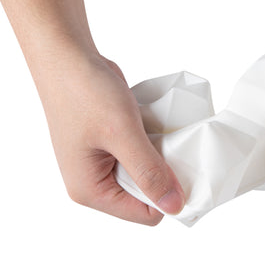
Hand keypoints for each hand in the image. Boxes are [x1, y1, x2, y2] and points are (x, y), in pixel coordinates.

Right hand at [34, 50, 184, 224]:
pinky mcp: (110, 146)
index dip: (169, 198)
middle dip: (166, 178)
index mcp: (90, 191)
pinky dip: (154, 146)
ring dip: (162, 160)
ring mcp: (102, 164)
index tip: (189, 175)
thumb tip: (175, 207)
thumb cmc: (87, 93)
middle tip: (183, 153)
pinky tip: (161, 130)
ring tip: (172, 139)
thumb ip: (149, 172)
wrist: (68, 56)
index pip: (144, 215)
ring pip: (146, 175)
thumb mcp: (123, 135)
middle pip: (146, 198)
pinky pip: (141, 157)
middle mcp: (94, 183)